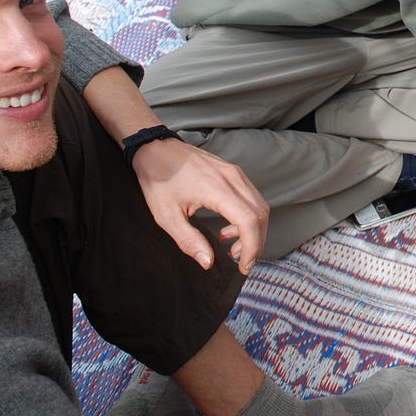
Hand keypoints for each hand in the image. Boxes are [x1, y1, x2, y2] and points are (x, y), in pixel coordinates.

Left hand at [132, 139, 269, 273]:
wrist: (155, 149)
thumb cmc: (158, 179)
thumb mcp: (166, 216)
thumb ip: (189, 241)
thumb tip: (208, 262)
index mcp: (217, 188)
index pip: (249, 221)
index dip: (251, 247)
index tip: (243, 267)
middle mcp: (232, 178)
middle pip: (260, 215)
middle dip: (255, 243)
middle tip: (240, 262)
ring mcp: (235, 173)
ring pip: (259, 206)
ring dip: (253, 231)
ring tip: (231, 247)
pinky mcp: (234, 172)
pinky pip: (251, 197)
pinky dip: (247, 217)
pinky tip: (227, 229)